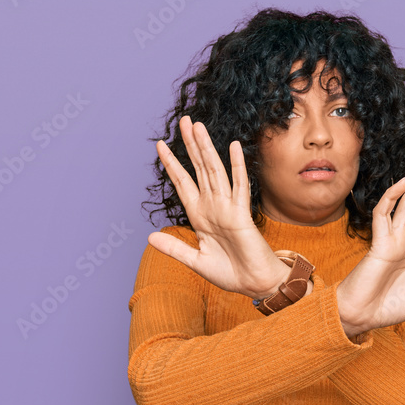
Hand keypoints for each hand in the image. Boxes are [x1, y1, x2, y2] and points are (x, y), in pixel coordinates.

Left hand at [149, 115, 288, 297]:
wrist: (254, 284)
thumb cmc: (230, 273)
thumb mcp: (195, 261)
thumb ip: (175, 247)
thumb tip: (150, 237)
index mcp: (200, 215)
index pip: (182, 183)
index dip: (171, 164)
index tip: (159, 145)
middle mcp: (213, 206)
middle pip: (199, 169)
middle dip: (190, 145)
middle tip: (184, 120)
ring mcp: (228, 208)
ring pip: (215, 171)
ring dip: (206, 149)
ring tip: (198, 127)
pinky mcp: (242, 214)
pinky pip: (239, 187)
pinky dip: (237, 167)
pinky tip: (233, 147)